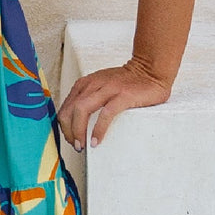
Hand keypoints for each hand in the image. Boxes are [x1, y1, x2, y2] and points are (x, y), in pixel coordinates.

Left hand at [56, 55, 172, 151]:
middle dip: (69, 131)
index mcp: (85, 84)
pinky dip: (98, 129)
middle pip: (69, 110)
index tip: (71, 139)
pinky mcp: (123, 95)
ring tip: (83, 145)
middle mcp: (93, 84)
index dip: (64, 127)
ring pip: (82, 110)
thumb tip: (77, 123)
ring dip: (78, 131)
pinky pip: (106, 113)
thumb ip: (89, 98)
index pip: (65, 107)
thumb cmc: (126, 82)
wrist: (150, 70)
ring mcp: (108, 88)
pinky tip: (96, 140)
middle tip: (76, 145)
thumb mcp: (101, 86)